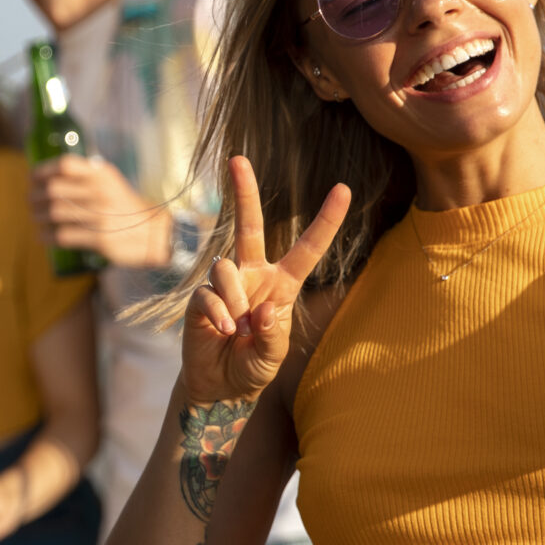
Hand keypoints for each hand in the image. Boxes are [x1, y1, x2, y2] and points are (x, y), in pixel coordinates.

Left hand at [31, 156, 171, 267]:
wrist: (155, 235)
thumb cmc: (127, 208)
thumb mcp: (112, 183)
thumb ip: (87, 177)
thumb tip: (49, 178)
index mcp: (102, 175)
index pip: (64, 164)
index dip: (42, 171)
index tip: (33, 178)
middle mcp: (100, 192)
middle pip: (53, 189)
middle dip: (35, 197)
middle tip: (31, 202)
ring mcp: (100, 216)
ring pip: (54, 213)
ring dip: (38, 217)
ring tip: (35, 218)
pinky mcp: (99, 238)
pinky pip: (62, 236)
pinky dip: (46, 236)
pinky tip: (42, 236)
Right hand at [182, 156, 350, 406]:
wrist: (220, 385)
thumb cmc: (254, 365)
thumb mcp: (274, 355)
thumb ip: (271, 334)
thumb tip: (259, 310)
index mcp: (281, 285)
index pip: (307, 248)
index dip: (325, 220)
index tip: (344, 188)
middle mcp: (252, 275)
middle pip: (250, 226)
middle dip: (243, 192)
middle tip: (237, 159)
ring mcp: (224, 284)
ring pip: (226, 271)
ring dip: (235, 304)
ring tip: (236, 332)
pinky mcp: (200, 298)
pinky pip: (207, 294)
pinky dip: (217, 314)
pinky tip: (222, 331)